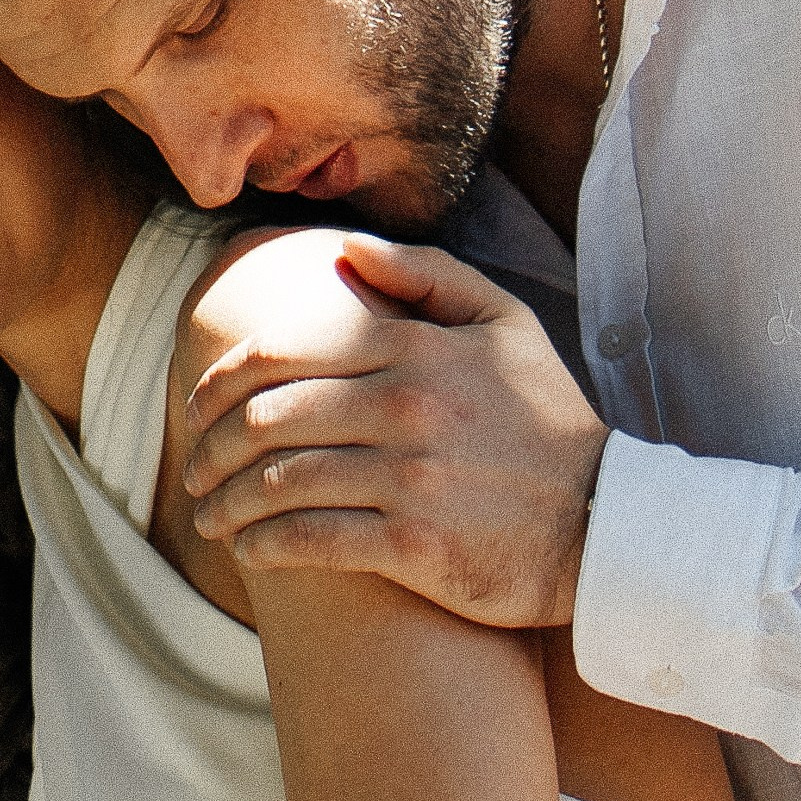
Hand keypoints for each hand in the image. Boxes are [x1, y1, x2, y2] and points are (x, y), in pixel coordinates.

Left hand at [181, 237, 609, 625]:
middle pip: (269, 417)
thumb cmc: (548, 421)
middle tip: (192, 465)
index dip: (222, 379)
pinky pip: (314, 541)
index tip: (196, 405)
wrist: (608, 525)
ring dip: (228, 500)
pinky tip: (248, 550)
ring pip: (281, 480)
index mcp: (415, 349)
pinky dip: (265, 544)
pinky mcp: (417, 546)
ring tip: (208, 514)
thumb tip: (343, 249)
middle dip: (211, 444)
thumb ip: (425, 276)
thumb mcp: (505, 324)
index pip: (284, 351)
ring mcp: (411, 478)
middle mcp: (407, 407)